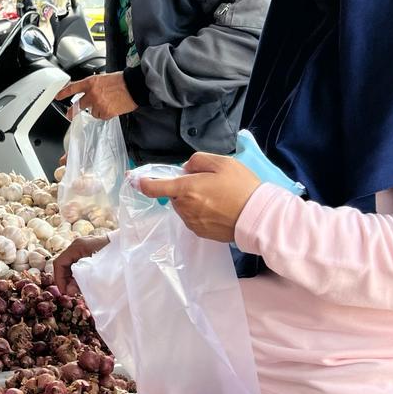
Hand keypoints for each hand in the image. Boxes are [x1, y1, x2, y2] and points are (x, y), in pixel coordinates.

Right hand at [52, 235, 110, 294]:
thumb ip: (80, 282)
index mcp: (77, 247)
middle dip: (66, 279)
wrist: (132, 247)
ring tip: (78, 289)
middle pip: (64, 264)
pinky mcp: (90, 251)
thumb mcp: (95, 272)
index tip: (65, 292)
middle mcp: (78, 245)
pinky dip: (78, 274)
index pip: (59, 263)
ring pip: (71, 264)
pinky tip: (84, 282)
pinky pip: (78, 263)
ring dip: (72, 278)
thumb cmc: (114, 258)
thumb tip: (69, 291)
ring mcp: (84, 247)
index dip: (59, 279)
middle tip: (72, 293)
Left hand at [57, 73, 136, 119]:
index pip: (73, 88)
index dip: (64, 93)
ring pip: (91, 112)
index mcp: (91, 83)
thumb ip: (91, 85)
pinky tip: (111, 107)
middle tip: (69, 115)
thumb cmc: (121, 81)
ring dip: (97, 110)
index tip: (57, 96)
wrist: (134, 87)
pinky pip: (101, 116)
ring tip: (107, 103)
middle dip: (72, 112)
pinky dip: (105, 114)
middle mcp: (93, 94)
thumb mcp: (102, 78)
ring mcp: (99, 104)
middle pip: (78, 106)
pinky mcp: (106, 112)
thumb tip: (83, 90)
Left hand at [137, 153, 260, 242]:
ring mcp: (192, 222)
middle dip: (183, 187)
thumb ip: (197, 160)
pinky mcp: (200, 232)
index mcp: (186, 189)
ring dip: (192, 200)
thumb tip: (185, 169)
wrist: (259, 216)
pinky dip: (201, 212)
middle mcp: (184, 208)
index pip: (153, 186)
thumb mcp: (222, 162)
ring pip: (183, 207)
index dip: (142, 181)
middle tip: (207, 183)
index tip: (134, 178)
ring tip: (217, 197)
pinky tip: (219, 209)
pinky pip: (193, 218)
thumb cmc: (242, 187)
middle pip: (173, 195)